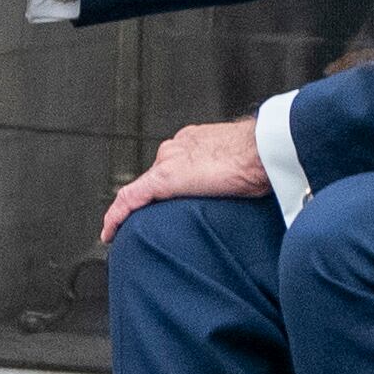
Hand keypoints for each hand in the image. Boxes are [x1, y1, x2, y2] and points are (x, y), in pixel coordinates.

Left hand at [100, 117, 269, 242]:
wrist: (263, 150)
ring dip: (135, 209)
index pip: (174, 164)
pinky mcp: (163, 178)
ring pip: (142, 188)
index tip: (167, 198)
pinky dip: (117, 215)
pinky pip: (130, 199)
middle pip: (157, 176)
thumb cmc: (263, 158)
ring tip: (125, 230)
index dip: (167, 184)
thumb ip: (232, 175)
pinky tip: (110, 232)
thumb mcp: (244, 167)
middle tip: (148, 222)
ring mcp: (169, 161)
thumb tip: (243, 191)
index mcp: (195, 142)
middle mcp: (177, 147)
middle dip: (151, 200)